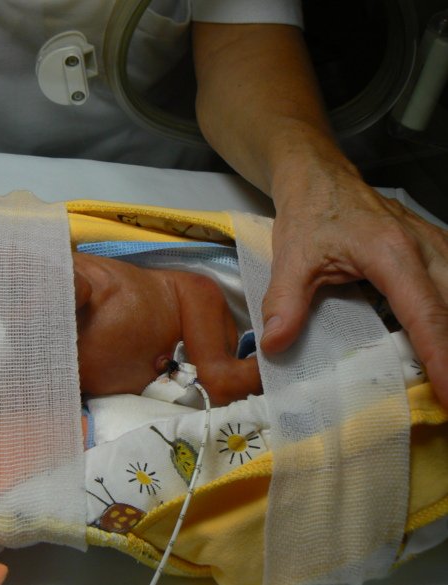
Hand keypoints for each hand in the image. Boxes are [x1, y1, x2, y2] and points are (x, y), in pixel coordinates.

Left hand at [259, 164, 447, 407]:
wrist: (320, 178)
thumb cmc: (309, 215)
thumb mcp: (291, 259)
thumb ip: (284, 303)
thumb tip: (275, 345)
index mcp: (392, 254)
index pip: (426, 314)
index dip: (441, 358)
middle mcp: (426, 249)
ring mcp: (438, 247)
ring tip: (446, 376)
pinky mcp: (438, 250)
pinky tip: (441, 342)